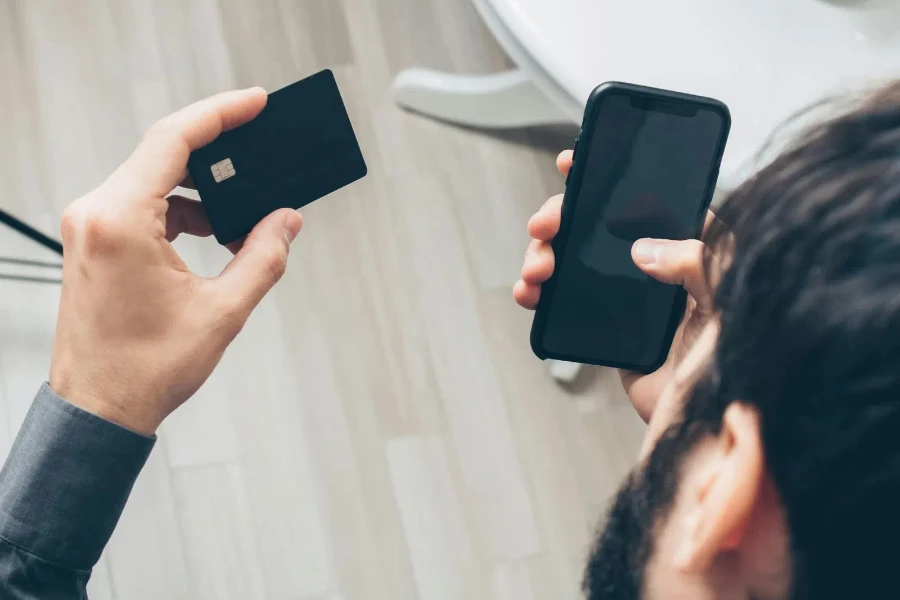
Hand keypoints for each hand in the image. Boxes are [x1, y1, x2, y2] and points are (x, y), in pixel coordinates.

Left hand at [50, 88, 303, 434]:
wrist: (98, 409)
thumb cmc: (145, 368)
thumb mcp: (222, 312)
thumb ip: (262, 257)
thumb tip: (287, 221)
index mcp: (120, 220)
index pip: (173, 139)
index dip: (221, 113)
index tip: (257, 102)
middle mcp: (95, 213)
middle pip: (163, 154)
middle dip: (220, 154)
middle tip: (264, 154)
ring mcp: (89, 227)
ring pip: (156, 181)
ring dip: (204, 193)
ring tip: (245, 221)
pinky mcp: (94, 242)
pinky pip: (144, 206)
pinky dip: (183, 213)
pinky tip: (215, 236)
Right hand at [513, 150, 713, 421]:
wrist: (712, 431)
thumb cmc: (736, 365)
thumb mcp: (731, 303)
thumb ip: (698, 263)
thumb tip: (642, 248)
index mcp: (693, 249)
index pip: (648, 196)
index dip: (608, 175)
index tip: (574, 163)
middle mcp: (659, 266)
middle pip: (598, 224)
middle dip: (564, 218)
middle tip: (543, 226)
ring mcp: (629, 297)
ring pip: (575, 259)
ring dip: (545, 256)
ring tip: (534, 272)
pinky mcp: (607, 329)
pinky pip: (566, 301)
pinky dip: (541, 294)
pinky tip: (529, 295)